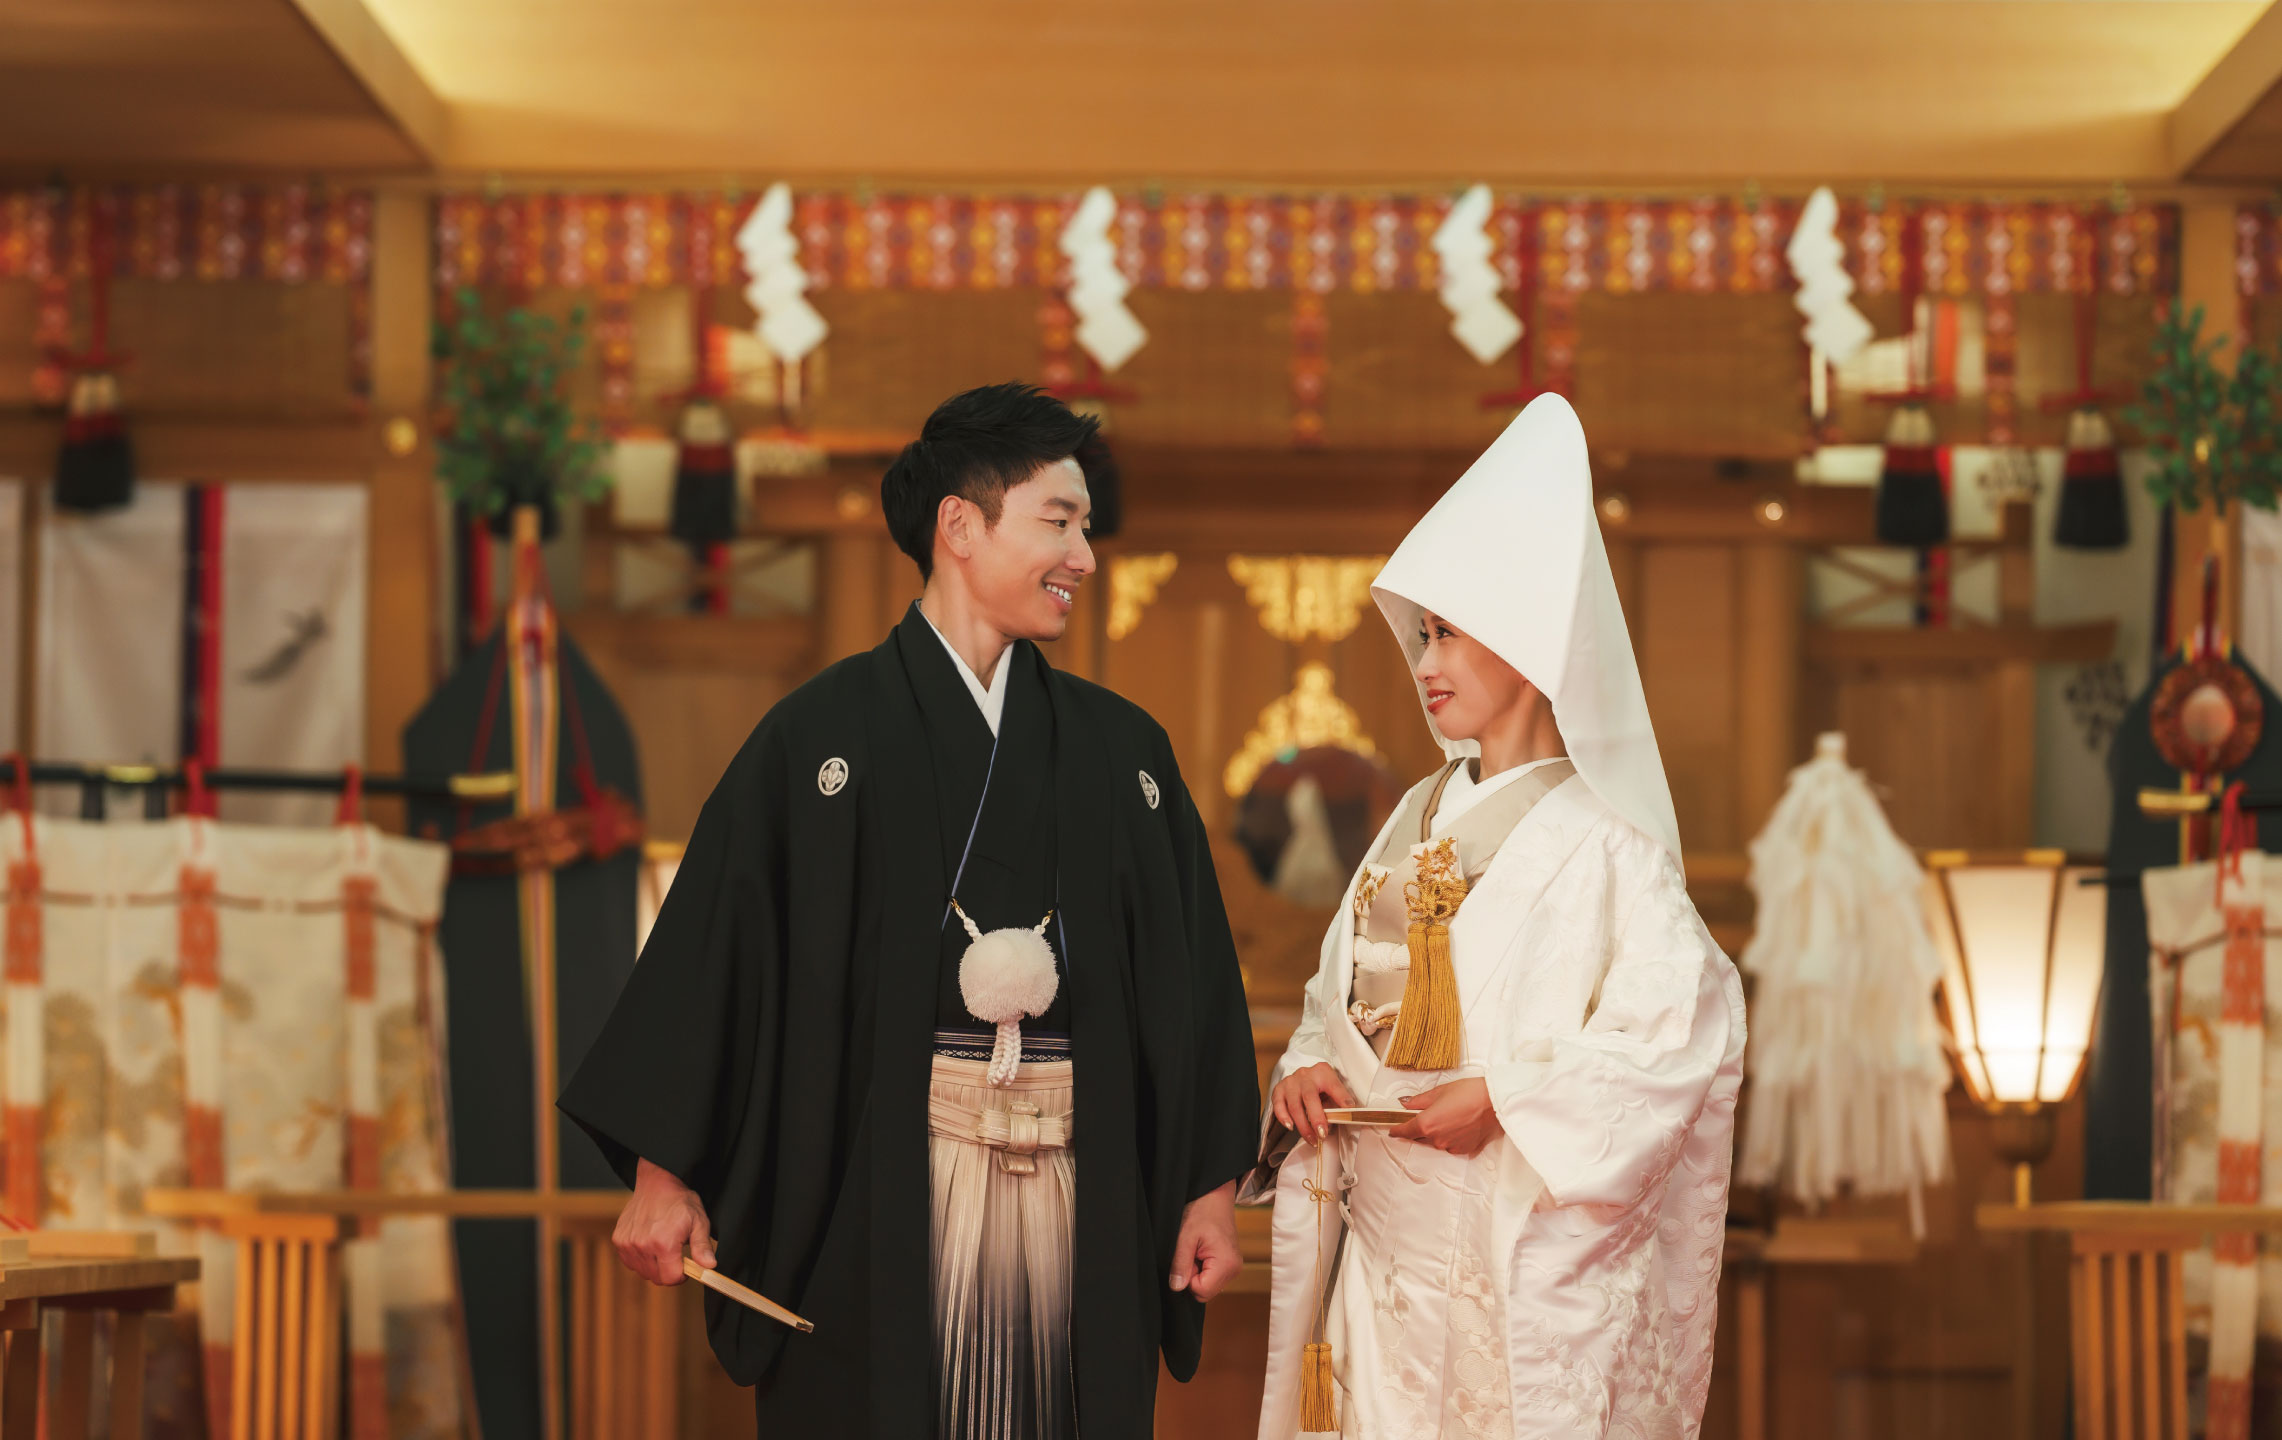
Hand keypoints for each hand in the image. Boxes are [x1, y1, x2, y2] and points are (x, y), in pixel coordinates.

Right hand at [614, 1157, 715, 1285]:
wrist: (657, 1183)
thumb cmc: (680, 1201)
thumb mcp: (699, 1221)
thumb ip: (702, 1247)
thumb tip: (709, 1266)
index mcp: (663, 1243)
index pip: (670, 1279)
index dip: (681, 1275)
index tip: (685, 1264)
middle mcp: (642, 1245)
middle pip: (657, 1278)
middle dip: (668, 1270)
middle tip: (675, 1252)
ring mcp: (628, 1243)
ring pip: (643, 1272)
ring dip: (654, 1265)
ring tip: (662, 1244)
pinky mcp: (619, 1240)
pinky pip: (630, 1262)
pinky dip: (640, 1258)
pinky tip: (649, 1243)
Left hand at [1169, 1181, 1240, 1301]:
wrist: (1215, 1195)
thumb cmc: (1202, 1210)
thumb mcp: (1185, 1237)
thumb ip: (1180, 1264)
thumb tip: (1176, 1287)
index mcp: (1226, 1264)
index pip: (1201, 1291)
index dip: (1187, 1278)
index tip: (1187, 1256)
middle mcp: (1234, 1269)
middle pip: (1205, 1291)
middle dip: (1192, 1275)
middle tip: (1191, 1251)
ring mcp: (1233, 1267)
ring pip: (1208, 1284)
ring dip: (1197, 1271)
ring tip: (1197, 1248)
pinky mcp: (1230, 1263)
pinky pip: (1212, 1276)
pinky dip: (1203, 1266)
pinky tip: (1202, 1249)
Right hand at [1271, 1061, 1356, 1141]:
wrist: (1303, 1078)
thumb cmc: (1320, 1087)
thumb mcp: (1332, 1091)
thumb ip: (1336, 1103)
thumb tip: (1342, 1118)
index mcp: (1323, 1072)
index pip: (1333, 1085)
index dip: (1341, 1097)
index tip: (1349, 1109)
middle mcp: (1305, 1075)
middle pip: (1309, 1097)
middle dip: (1316, 1118)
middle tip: (1322, 1134)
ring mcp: (1290, 1082)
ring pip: (1294, 1105)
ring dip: (1303, 1125)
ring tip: (1311, 1138)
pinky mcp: (1279, 1089)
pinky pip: (1278, 1105)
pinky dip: (1284, 1118)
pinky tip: (1291, 1127)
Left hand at [1390, 1078, 1504, 1157]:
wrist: (1494, 1102)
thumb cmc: (1469, 1093)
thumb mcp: (1439, 1092)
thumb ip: (1419, 1101)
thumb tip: (1405, 1104)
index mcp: (1426, 1123)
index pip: (1405, 1131)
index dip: (1397, 1130)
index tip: (1393, 1130)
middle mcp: (1437, 1139)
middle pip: (1420, 1137)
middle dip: (1420, 1128)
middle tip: (1429, 1115)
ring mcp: (1450, 1146)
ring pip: (1436, 1142)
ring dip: (1437, 1133)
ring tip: (1450, 1116)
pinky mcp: (1463, 1150)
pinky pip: (1450, 1145)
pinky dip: (1451, 1137)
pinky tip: (1459, 1125)